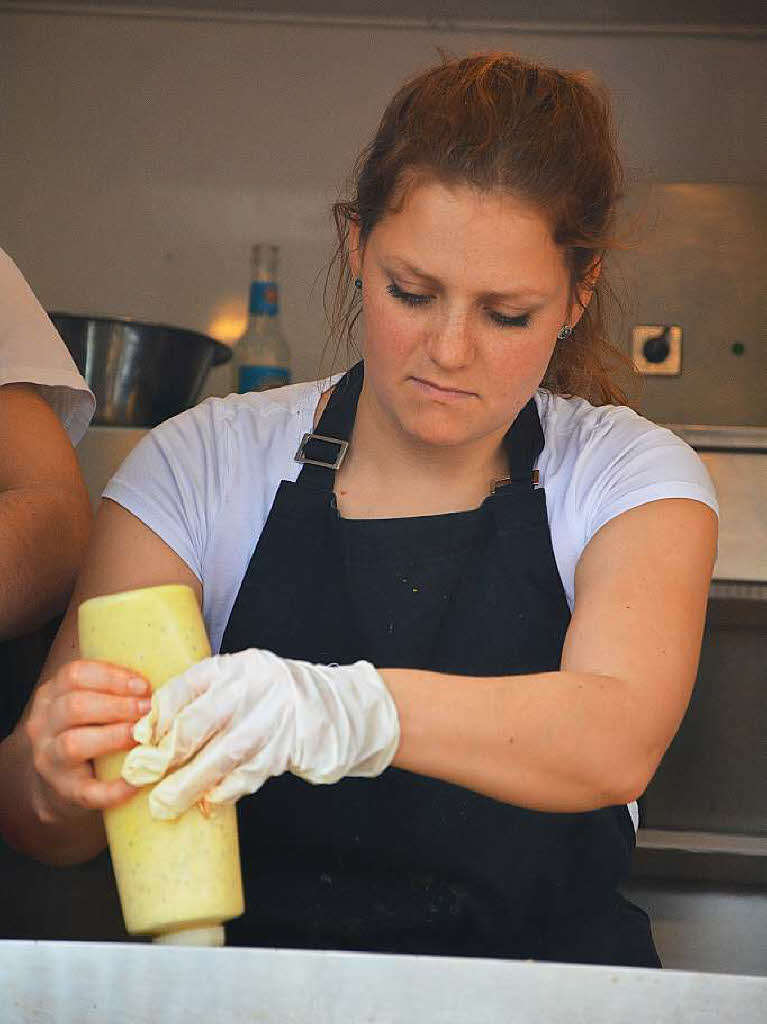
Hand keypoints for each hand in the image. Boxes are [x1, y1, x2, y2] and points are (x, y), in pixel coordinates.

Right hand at [23, 661, 151, 821]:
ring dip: (113, 737)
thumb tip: (165, 684)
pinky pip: (87, 792)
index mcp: (52, 694)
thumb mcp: (90, 701)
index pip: (75, 674)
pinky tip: (138, 781)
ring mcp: (49, 759)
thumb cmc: (89, 727)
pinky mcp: (65, 791)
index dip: (112, 677)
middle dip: (117, 706)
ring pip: (72, 744)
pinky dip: (115, 789)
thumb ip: (117, 690)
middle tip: (149, 708)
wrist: (65, 777)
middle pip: (74, 706)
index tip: (143, 686)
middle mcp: (43, 725)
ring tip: (142, 735)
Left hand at [121, 649, 400, 820]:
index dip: (159, 714)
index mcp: (236, 667)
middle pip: (200, 722)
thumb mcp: (237, 684)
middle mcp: (253, 688)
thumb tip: (148, 733)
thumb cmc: (270, 697)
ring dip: (189, 783)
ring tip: (164, 803)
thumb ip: (200, 700)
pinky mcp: (286, 749)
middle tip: (140, 775)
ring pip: (222, 755)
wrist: (332, 709)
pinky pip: (248, 774)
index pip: (187, 686)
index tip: (138, 738)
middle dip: (165, 754)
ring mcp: (272, 720)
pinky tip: (207, 805)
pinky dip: (225, 791)